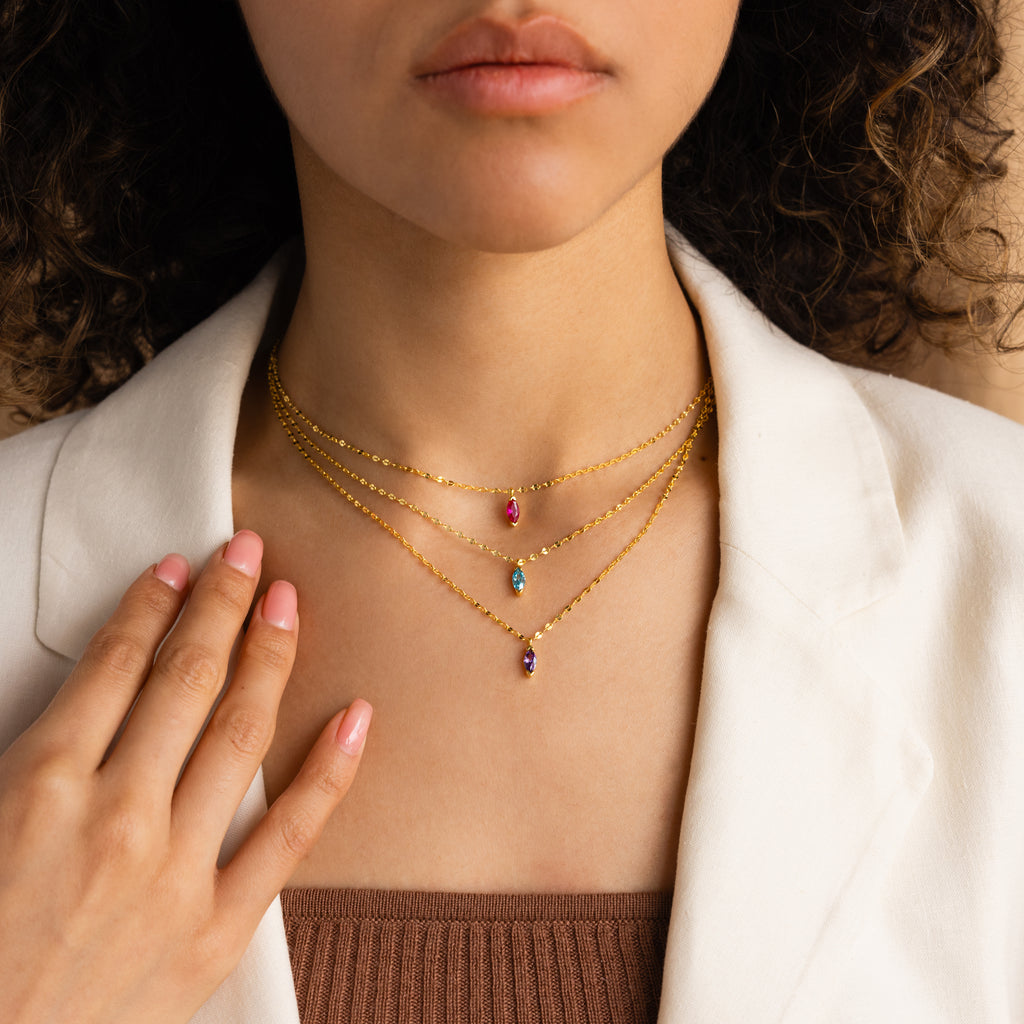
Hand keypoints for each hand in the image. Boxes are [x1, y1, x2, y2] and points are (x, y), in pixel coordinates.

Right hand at [0, 530, 371, 1023]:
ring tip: (287, 600)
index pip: (113, 665)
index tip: (180, 566)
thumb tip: (77, 694)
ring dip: (268, 656)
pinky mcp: (215, 928)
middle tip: (248, 551)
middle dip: (220, 604)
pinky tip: (356, 716)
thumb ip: (29, 753)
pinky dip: (329, 771)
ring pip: (240, 734)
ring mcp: (174, 872)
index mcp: (39, 788)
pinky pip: (288, 835)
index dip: (151, 604)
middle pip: (185, 679)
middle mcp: (116, 817)